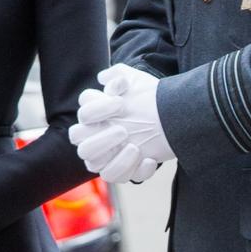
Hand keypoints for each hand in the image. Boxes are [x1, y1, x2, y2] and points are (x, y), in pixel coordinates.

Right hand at [70, 65, 172, 183]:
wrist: (169, 118)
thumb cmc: (147, 99)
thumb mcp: (137, 82)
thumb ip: (120, 74)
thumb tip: (105, 79)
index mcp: (95, 116)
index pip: (84, 114)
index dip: (98, 109)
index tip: (121, 102)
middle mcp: (94, 137)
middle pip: (81, 144)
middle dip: (101, 138)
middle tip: (124, 130)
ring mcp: (106, 156)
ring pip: (93, 165)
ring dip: (114, 159)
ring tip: (135, 148)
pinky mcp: (121, 170)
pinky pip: (118, 177)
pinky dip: (134, 171)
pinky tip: (150, 159)